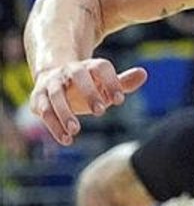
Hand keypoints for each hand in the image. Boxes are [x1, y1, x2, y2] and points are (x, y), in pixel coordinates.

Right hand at [30, 59, 146, 144]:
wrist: (54, 78)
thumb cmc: (88, 84)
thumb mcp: (105, 83)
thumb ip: (123, 82)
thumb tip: (144, 73)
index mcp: (89, 66)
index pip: (101, 67)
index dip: (111, 81)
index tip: (119, 100)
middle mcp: (69, 71)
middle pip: (78, 75)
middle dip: (88, 92)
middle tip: (100, 112)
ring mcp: (51, 83)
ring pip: (55, 95)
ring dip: (64, 112)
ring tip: (75, 131)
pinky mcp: (38, 97)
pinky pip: (43, 110)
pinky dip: (53, 125)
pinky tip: (66, 140)